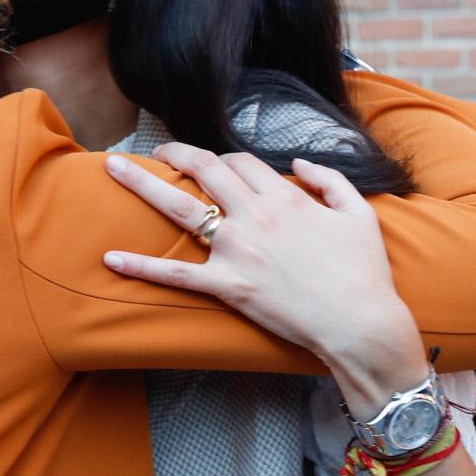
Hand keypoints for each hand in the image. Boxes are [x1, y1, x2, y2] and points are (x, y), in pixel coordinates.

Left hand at [102, 144, 427, 411]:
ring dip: (142, 184)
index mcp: (284, 196)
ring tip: (113, 169)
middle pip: (204, 169)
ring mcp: (236, 250)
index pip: (241, 162)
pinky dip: (141, 267)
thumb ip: (329, 180)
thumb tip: (300, 163)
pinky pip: (176, 275)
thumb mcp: (358, 213)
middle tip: (157, 152)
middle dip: (175, 153)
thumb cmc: (364, 272)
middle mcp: (254, 215)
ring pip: (180, 207)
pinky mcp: (227, 286)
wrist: (360, 323)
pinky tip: (111, 258)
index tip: (215, 164)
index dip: (224, 159)